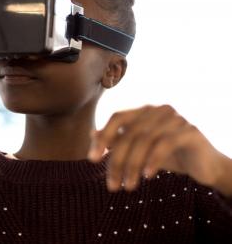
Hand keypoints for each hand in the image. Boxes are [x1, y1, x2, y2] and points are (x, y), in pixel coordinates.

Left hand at [88, 105, 230, 193]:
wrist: (204, 165)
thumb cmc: (168, 155)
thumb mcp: (140, 149)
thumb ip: (118, 140)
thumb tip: (92, 133)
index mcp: (144, 110)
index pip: (117, 118)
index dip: (103, 136)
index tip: (92, 159)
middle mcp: (158, 109)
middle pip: (129, 133)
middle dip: (117, 161)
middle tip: (112, 185)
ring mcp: (175, 118)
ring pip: (144, 140)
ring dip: (132, 166)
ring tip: (128, 187)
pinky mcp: (190, 130)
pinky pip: (165, 144)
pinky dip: (153, 161)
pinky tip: (147, 176)